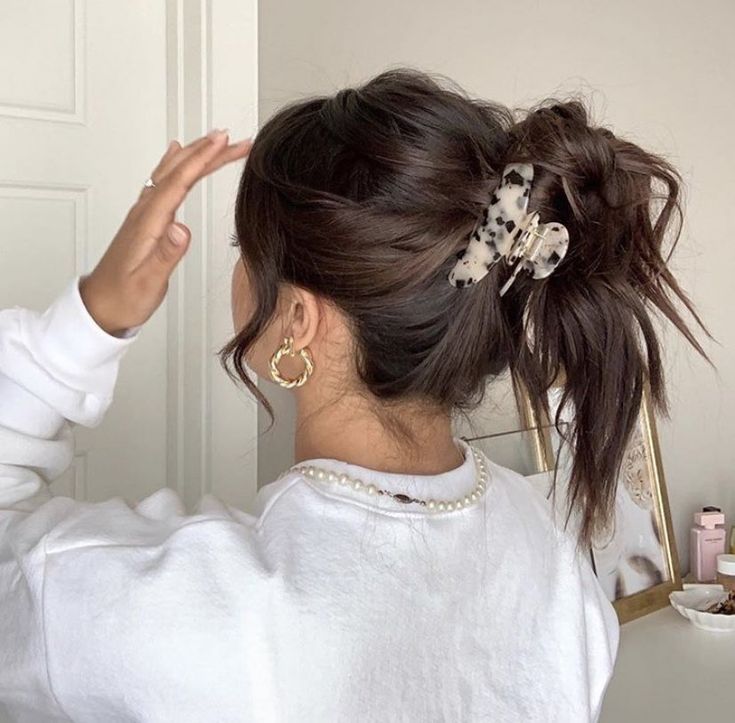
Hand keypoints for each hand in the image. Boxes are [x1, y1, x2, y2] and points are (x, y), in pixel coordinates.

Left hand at [79, 130, 251, 335]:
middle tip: (234, 138)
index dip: (202, 159)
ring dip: (195, 154)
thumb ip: (166, 255)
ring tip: (216, 141)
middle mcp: (144, 212)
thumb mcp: (149, 283)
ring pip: (172, 173)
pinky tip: (177, 154)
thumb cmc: (124, 297)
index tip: (223, 142)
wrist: (100, 306)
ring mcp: (144, 213)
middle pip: (178, 171)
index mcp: (148, 223)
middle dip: (207, 151)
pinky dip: (176, 164)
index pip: (178, 182)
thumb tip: (182, 229)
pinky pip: (164, 181)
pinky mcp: (146, 219)